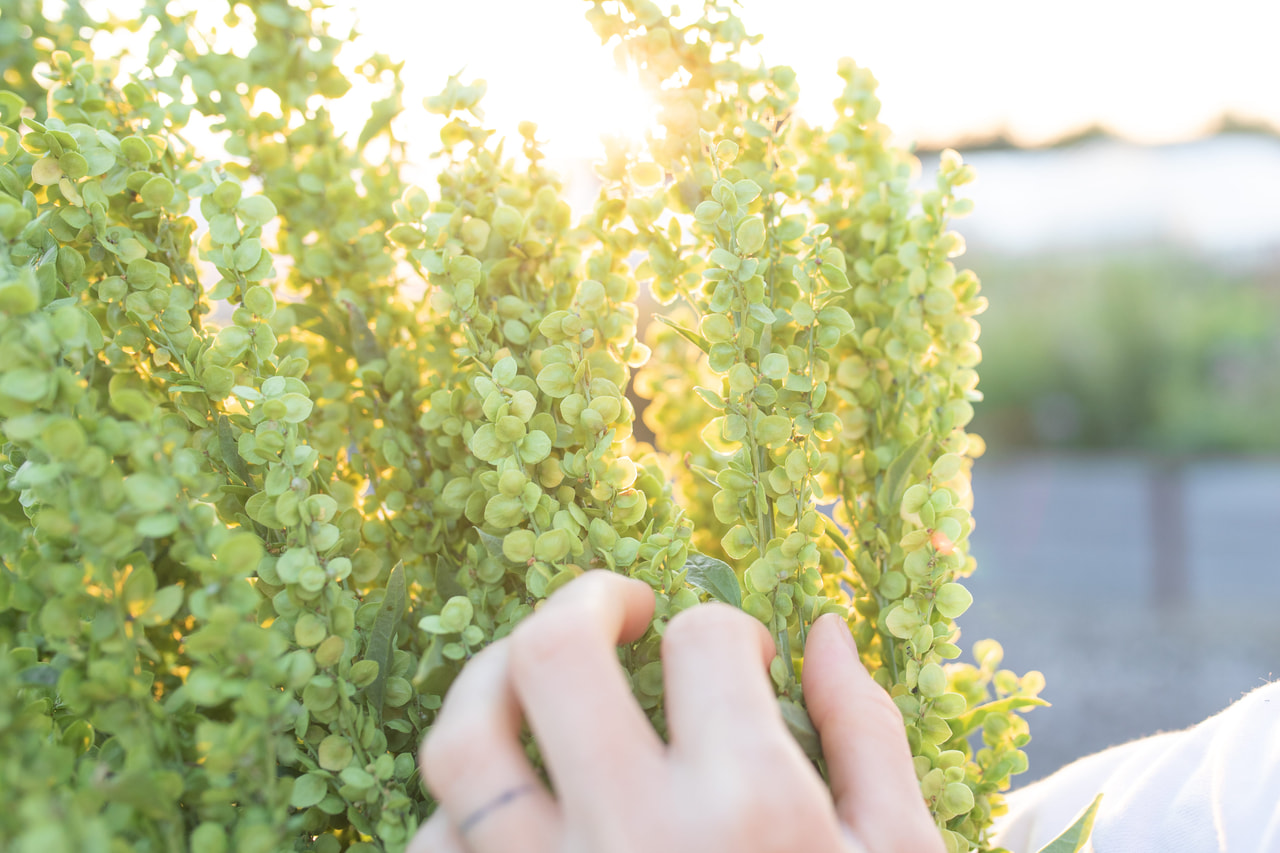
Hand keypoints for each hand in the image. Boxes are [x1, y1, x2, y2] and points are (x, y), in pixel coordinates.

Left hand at [409, 571, 943, 852]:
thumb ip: (863, 736)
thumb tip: (823, 632)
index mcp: (748, 809)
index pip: (703, 641)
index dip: (727, 629)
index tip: (743, 660)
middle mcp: (631, 840)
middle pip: (549, 656)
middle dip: (584, 601)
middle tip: (624, 608)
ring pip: (461, 748)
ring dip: (492, 682)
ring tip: (537, 673)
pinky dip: (461, 815)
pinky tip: (517, 807)